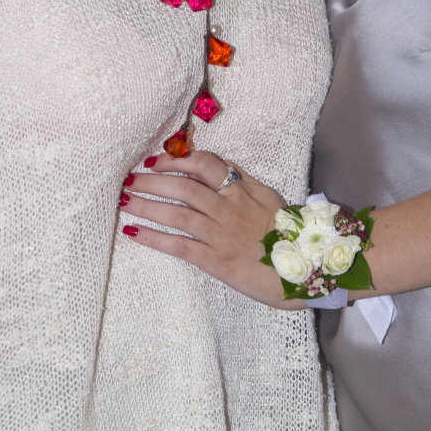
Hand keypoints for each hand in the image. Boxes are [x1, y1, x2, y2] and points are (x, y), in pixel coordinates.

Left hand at [119, 151, 299, 307]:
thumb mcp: (269, 198)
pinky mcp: (216, 261)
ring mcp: (221, 235)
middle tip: (128, 179)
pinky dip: (154, 238)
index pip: (205, 164)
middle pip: (183, 187)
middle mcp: (229, 208)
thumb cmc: (288, 234)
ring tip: (124, 201)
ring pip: (177, 214)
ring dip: (146, 206)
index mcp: (241, 190)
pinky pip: (179, 246)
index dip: (176, 159)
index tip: (154, 160)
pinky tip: (134, 233)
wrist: (306, 271)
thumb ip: (242, 182)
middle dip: (151, 181)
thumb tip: (219, 165)